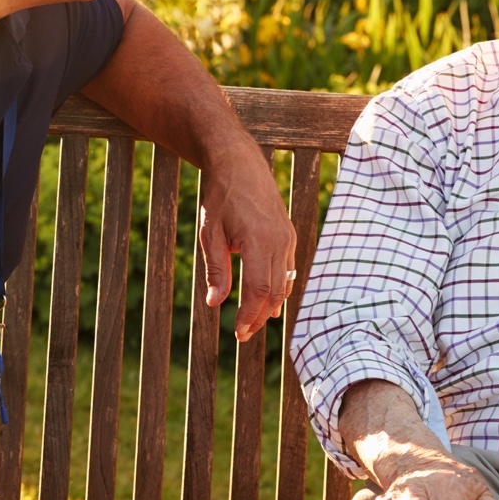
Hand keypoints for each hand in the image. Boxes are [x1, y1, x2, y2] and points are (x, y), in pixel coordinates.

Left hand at [197, 139, 296, 340]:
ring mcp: (287, 238)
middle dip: (259, 317)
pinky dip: (279, 288)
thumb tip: (214, 303)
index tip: (238, 333)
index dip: (249, 315)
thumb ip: (216, 270)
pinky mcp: (288, 235)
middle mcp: (279, 241)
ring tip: (254, 323)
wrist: (239, 163)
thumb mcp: (210, 234)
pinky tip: (270, 302)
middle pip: (273, 292)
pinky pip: (287, 269)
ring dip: (270, 306)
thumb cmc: (220, 197)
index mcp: (258, 241)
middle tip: (243, 336)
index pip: (258, 290)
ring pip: (283, 283)